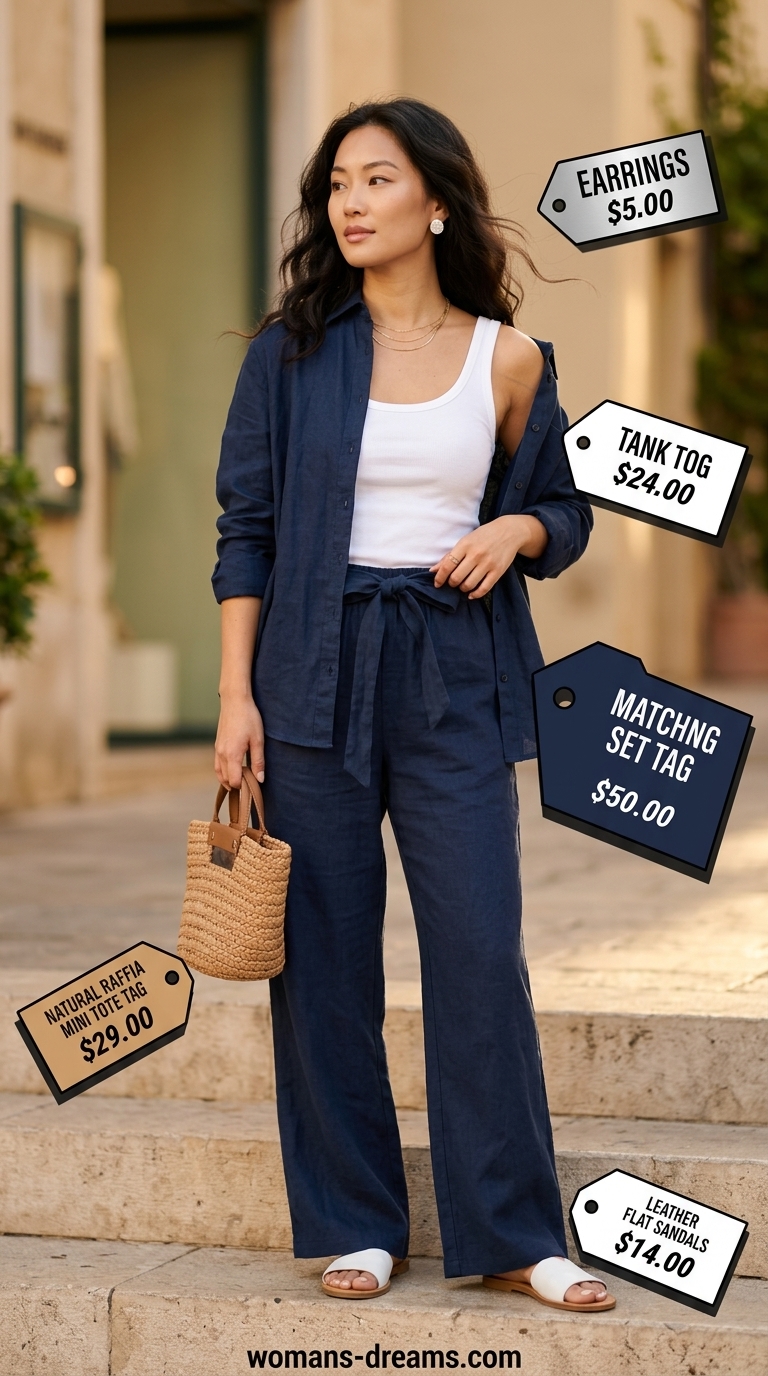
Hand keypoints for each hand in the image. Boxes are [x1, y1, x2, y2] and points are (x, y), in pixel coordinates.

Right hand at [214, 693, 264, 788]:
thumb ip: (258, 761)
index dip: (244, 787)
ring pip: (219, 773)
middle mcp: (221, 754)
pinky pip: (217, 764)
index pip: (234, 781)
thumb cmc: (249, 718)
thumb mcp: (258, 740)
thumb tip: (259, 779)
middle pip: (225, 779)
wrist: (235, 701)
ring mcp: (217, 749)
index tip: (254, 786)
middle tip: (249, 785)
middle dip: (236, 785)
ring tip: (241, 782)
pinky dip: (223, 771)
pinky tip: (233, 770)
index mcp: (232, 755)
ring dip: (228, 779)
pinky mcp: (217, 744)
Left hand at [431, 515, 547, 597]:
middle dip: (451, 583)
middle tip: (453, 582)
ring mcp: (488, 563)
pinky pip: (484, 589)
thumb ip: (449, 556)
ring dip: (462, 588)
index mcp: (465, 545)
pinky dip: (475, 594)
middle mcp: (476, 554)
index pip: (447, 566)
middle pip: (456, 578)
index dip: (439, 578)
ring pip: (468, 585)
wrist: (510, 531)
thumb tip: (434, 570)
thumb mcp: (465, 541)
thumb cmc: (484, 536)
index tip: (437, 583)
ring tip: (463, 585)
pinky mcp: (498, 571)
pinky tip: (471, 594)